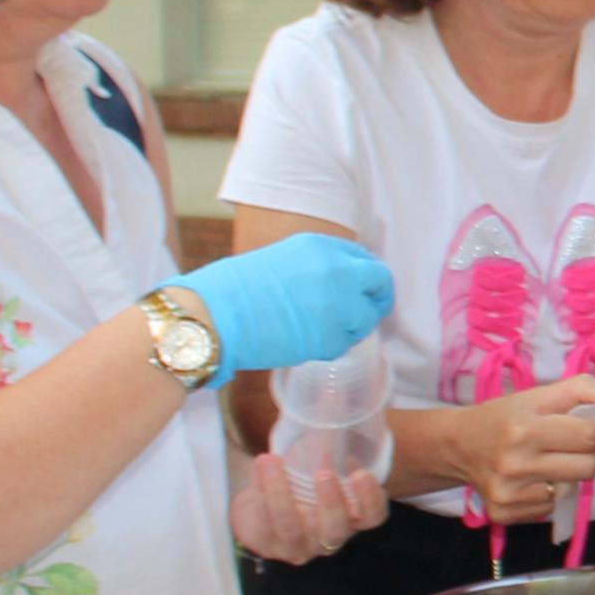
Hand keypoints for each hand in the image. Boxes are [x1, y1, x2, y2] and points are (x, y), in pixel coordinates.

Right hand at [175, 234, 395, 374]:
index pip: (365, 258)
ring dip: (351, 328)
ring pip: (365, 320)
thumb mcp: (283, 260)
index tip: (363, 289)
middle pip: (381, 283)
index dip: (366, 277)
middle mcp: (338, 271)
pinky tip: (303, 341)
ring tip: (318, 329)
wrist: (213, 315)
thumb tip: (344, 283)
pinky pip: (343, 345)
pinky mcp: (331, 337)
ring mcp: (338, 305)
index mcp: (322, 246)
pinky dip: (329, 347)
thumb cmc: (235, 289)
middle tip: (366, 312)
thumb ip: (318, 267)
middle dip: (377, 299)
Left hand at [230, 449, 385, 562]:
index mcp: (350, 516)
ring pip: (291, 528)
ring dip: (280, 494)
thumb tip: (332, 393)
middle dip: (330, 502)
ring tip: (271, 460)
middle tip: (323, 472)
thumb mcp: (316, 459)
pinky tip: (260, 466)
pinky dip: (260, 492)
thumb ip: (327, 436)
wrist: (260, 508)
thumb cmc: (298, 483)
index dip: (370, 499)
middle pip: (336, 529)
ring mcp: (298, 545)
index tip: (360, 472)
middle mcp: (328, 536)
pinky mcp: (268, 545)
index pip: (372, 517)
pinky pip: (263, 522)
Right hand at [440, 375, 594, 527]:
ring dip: (570, 475)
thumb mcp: (539, 395)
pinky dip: (550, 494)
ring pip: (572, 490)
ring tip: (548, 461)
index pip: (590, 436)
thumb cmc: (505, 416)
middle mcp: (514, 466)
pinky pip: (550, 507)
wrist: (457, 446)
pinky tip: (531, 480)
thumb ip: (584, 390)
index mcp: (524, 430)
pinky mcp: (504, 515)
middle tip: (572, 444)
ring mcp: (508, 495)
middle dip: (590, 453)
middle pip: (588, 467)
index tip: (592, 425)